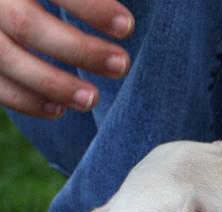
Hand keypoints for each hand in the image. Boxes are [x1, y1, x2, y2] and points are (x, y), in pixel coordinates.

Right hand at [0, 0, 133, 117]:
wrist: (2, 3)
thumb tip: (126, 15)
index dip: (90, 6)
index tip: (128, 26)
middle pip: (26, 24)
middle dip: (79, 50)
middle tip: (122, 65)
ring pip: (7, 58)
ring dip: (54, 84)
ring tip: (93, 98)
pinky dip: (24, 100)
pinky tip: (58, 110)